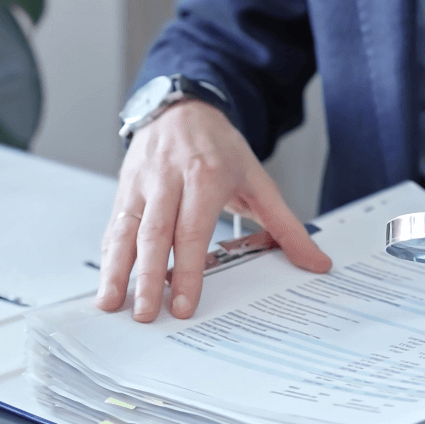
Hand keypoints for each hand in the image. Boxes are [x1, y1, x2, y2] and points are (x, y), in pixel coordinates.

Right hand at [95, 100, 331, 321]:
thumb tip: (316, 262)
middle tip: (147, 315)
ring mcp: (141, 183)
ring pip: (126, 231)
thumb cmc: (220, 148)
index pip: (191, 231)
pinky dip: (110, 254)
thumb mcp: (260, 182)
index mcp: (205, 177)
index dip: (185, 271)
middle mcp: (168, 179)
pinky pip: (114, 225)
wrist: (184, 108)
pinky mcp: (124, 188)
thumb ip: (287, 226)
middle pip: (155, 235)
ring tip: (111, 304)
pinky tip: (108, 280)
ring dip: (117, 271)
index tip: (183, 304)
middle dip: (148, 278)